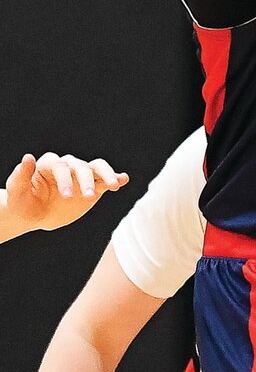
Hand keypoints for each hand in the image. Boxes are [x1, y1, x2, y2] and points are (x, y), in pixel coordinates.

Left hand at [3, 153, 128, 233]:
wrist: (36, 215)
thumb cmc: (23, 204)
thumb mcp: (17, 193)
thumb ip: (20, 176)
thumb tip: (28, 157)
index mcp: (48, 165)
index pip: (61, 166)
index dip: (66, 179)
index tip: (67, 197)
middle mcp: (68, 166)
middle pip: (82, 166)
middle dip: (86, 181)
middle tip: (88, 197)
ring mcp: (81, 175)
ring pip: (98, 167)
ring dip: (107, 175)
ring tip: (114, 185)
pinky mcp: (94, 185)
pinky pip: (106, 179)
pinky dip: (116, 178)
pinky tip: (123, 180)